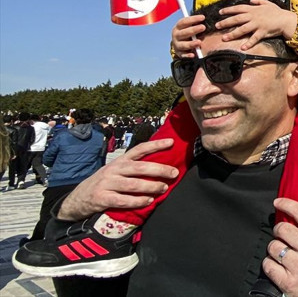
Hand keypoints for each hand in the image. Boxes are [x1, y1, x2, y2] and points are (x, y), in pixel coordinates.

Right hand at [57, 139, 179, 220]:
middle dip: (159, 169)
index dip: (155, 145)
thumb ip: (133, 168)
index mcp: (119, 161)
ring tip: (164, 188)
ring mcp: (107, 184)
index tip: (171, 142)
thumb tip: (161, 166)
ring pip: (133, 184)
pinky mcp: (102, 199)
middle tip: (174, 173)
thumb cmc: (104, 184)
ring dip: (151, 186)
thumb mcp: (116, 171)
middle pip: (140, 167)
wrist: (77, 199)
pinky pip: (123, 200)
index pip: (139, 149)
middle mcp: (114, 170)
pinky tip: (148, 201)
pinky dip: (138, 201)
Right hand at [171, 15, 205, 57]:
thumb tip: (205, 18)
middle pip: (183, 33)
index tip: (203, 17)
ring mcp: (177, 45)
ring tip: (199, 42)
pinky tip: (193, 55)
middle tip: (203, 27)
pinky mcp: (180, 53)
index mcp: (178, 27)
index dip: (193, 19)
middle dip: (193, 30)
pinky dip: (188, 55)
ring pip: (183, 45)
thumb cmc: (188, 33)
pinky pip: (183, 55)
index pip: (184, 22)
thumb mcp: (190, 27)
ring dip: (191, 43)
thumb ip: (195, 23)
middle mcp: (176, 35)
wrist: (180, 44)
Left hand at [216, 0, 297, 49]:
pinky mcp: (262, 32)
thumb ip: (258, 1)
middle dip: (225, 22)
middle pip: (236, 19)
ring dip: (232, 34)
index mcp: (253, 9)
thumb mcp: (267, 3)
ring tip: (224, 38)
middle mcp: (253, 16)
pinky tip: (242, 48)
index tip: (220, 12)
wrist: (286, 20)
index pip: (238, 8)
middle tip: (217, 26)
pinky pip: (254, 39)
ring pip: (242, 29)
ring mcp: (257, 24)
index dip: (228, 10)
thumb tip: (251, 1)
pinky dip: (248, 43)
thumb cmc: (277, 12)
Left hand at [261, 198, 297, 296]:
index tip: (278, 202)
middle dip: (279, 230)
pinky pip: (268, 265)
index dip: (286, 204)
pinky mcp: (289, 282)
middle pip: (282, 229)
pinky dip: (270, 264)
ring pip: (273, 247)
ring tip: (284, 252)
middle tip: (283, 235)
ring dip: (275, 249)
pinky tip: (279, 265)